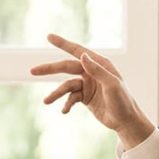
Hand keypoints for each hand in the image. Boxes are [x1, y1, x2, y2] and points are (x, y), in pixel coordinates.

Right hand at [30, 33, 149, 136]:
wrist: (126, 121)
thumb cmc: (123, 101)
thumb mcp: (111, 85)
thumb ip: (97, 70)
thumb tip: (83, 56)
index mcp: (99, 64)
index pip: (78, 51)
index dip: (63, 43)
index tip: (49, 36)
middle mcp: (92, 72)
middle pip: (66, 67)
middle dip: (49, 69)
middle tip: (32, 71)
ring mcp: (87, 84)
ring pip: (66, 86)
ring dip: (56, 94)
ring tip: (46, 102)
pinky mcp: (85, 97)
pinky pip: (70, 98)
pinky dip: (66, 104)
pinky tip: (64, 112)